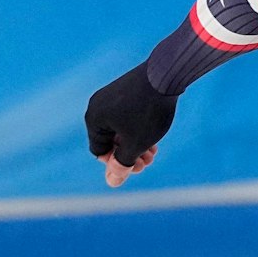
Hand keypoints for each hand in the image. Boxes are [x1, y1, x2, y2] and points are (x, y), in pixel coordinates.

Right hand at [85, 62, 176, 187]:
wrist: (164, 74)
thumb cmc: (148, 112)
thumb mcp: (136, 144)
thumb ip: (123, 164)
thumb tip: (112, 182)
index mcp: (93, 119)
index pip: (100, 152)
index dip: (118, 164)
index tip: (137, 165)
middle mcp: (97, 105)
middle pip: (110, 141)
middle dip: (129, 153)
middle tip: (148, 161)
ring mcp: (110, 95)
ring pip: (120, 129)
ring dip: (135, 143)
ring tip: (154, 151)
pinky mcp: (124, 89)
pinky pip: (125, 115)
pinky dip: (137, 127)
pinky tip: (154, 134)